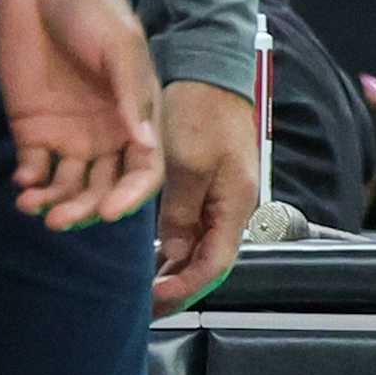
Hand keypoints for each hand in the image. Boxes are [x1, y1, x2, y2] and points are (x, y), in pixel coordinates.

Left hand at [0, 0, 163, 233]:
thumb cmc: (91, 6)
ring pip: (70, 187)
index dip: (131, 196)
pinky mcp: (33, 127)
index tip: (110, 211)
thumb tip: (146, 145)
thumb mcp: (120, 45)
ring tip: (34, 206)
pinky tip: (22, 185)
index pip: (143, 171)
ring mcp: (69, 132)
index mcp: (136, 116)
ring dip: (56, 204)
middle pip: (104, 189)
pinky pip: (35, 169)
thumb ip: (130, 95)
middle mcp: (106, 133)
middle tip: (62, 219)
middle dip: (87, 210)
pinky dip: (31, 184)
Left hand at [152, 82, 257, 316]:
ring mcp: (218, 193)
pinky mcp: (202, 180)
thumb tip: (174, 255)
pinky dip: (169, 241)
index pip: (215, 264)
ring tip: (140, 288)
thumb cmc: (203, 109)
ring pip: (196, 244)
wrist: (209, 67)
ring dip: (171, 266)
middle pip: (207, 260)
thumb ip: (182, 211)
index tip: (155, 298)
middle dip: (177, 286)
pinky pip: (188, 222)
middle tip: (143, 307)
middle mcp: (230, 205)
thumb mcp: (188, 162)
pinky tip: (148, 250)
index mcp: (235, 204)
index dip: (186, 287)